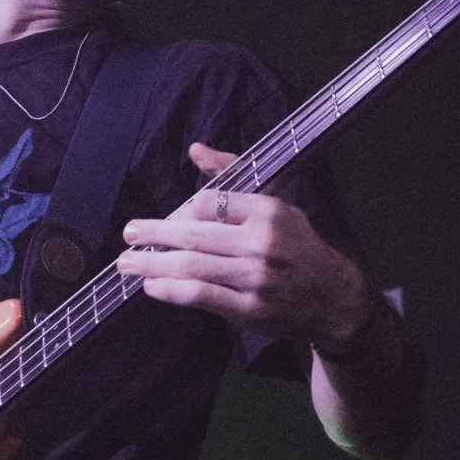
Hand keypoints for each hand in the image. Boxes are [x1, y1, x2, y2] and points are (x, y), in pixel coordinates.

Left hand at [116, 142, 376, 349]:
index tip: (166, 221)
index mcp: (267, 211)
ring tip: (127, 264)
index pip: (209, 204)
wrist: (332, 297)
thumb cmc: (298, 245)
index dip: (180, 212)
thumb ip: (233, 176)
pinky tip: (153, 286)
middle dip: (154, 234)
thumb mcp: (276, 202)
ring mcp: (255, 278)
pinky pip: (202, 296)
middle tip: (129, 234)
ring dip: (153, 265)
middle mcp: (261, 243)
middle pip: (194, 235)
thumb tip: (196, 150)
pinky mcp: (249, 309)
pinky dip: (171, 291)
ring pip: (192, 267)